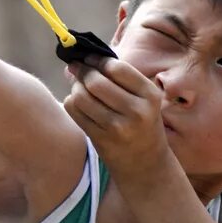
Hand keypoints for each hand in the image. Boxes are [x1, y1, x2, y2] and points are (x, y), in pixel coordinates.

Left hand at [63, 55, 171, 188]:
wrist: (146, 164)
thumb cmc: (142, 123)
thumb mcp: (142, 99)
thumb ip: (117, 77)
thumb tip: (80, 59)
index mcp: (150, 95)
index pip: (117, 68)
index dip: (98, 60)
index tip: (89, 58)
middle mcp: (136, 111)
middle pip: (96, 82)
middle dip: (83, 72)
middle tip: (77, 69)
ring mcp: (118, 128)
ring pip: (81, 96)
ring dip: (75, 88)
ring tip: (79, 87)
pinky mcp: (101, 139)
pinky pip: (75, 111)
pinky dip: (71, 102)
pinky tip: (78, 103)